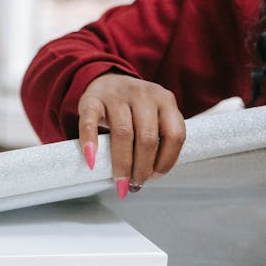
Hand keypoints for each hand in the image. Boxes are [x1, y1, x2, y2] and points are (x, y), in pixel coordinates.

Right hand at [78, 74, 185, 194]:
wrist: (106, 81)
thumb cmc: (133, 108)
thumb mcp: (155, 116)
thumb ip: (159, 138)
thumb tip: (150, 176)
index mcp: (165, 100)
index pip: (174, 134)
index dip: (167, 160)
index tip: (155, 176)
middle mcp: (143, 94)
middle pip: (147, 137)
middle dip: (142, 167)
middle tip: (136, 184)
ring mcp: (117, 95)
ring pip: (123, 133)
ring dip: (123, 164)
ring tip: (121, 182)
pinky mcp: (92, 100)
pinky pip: (90, 122)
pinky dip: (90, 142)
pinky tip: (92, 161)